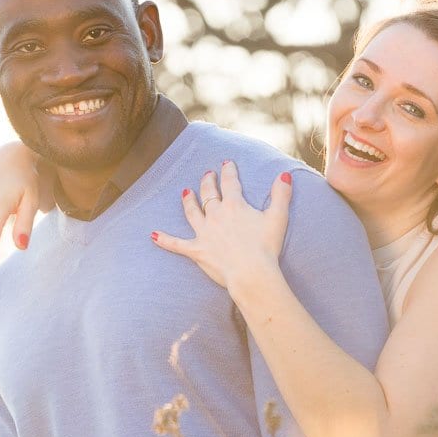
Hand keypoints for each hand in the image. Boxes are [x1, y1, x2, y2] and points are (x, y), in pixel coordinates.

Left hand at [152, 161, 292, 291]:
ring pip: (192, 212)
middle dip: (207, 182)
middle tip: (207, 175)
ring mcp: (204, 233)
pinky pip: (177, 244)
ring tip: (185, 192)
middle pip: (208, 194)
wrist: (251, 273)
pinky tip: (153, 235)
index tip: (226, 163)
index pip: (230, 183)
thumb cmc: (266, 247)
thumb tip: (284, 174)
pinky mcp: (197, 250)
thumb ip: (281, 194)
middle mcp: (216, 215)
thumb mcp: (278, 218)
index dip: (228, 171)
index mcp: (235, 206)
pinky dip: (165, 240)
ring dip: (188, 201)